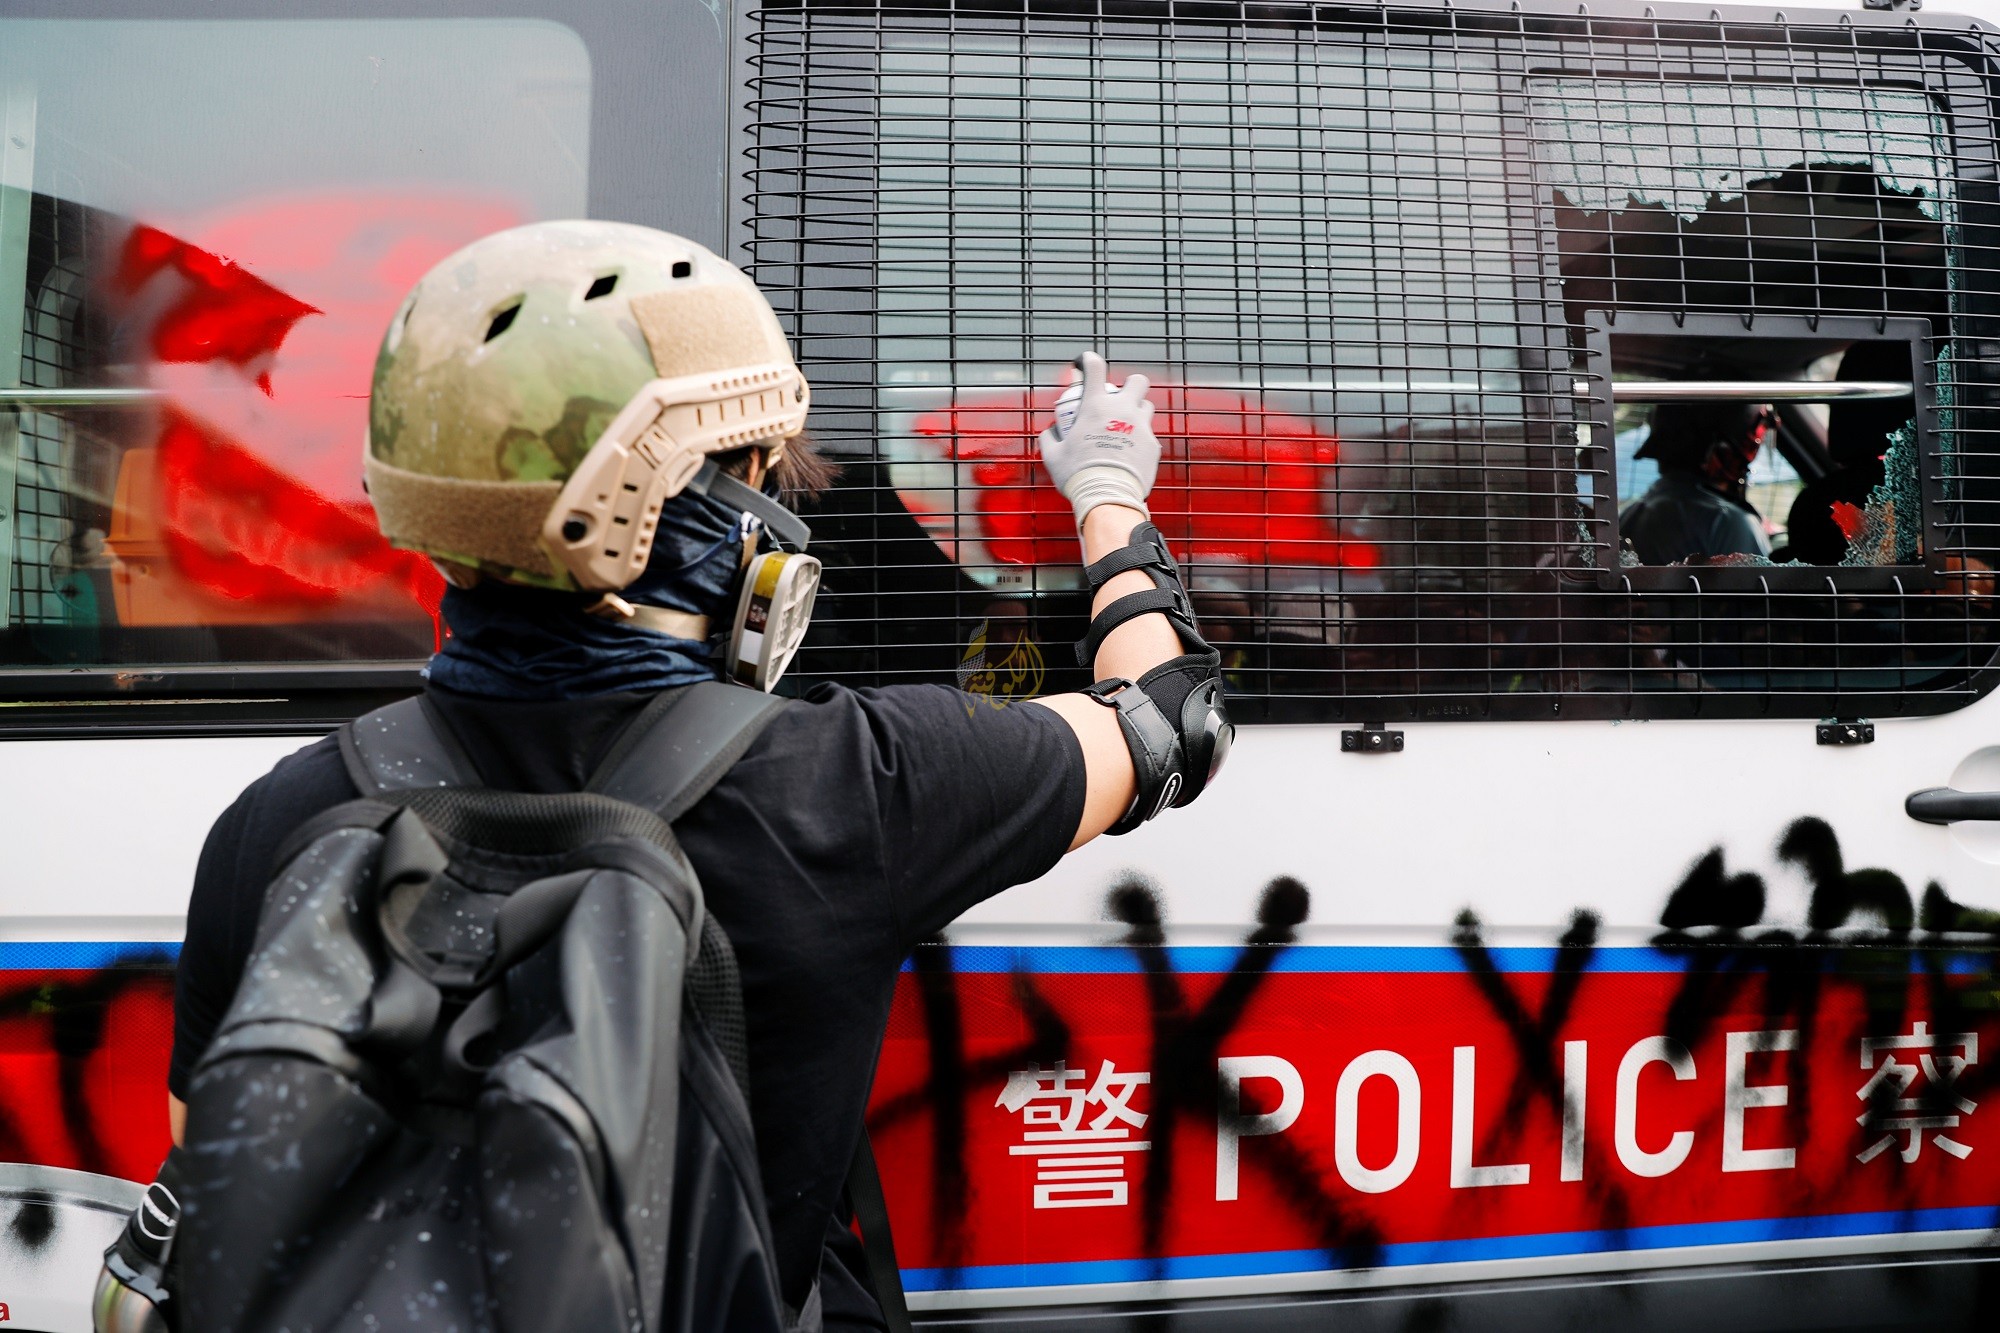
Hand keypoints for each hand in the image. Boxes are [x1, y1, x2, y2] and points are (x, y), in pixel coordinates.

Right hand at [1037, 351, 1159, 526]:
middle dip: (1130, 385)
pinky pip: (1149, 436)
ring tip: (1125, 428)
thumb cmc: (1079, 475)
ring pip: (1147, 407)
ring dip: (1137, 412)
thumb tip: (1050, 433)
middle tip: (1120, 398)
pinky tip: (1130, 455)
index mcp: (1095, 406)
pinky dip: (1140, 441)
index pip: (1095, 367)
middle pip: (1137, 381)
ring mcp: (1141, 426)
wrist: (1107, 496)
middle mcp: (1122, 410)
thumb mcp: (1053, 456)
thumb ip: (1049, 438)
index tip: (1085, 362)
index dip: (1089, 360)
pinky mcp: (1152, 446)